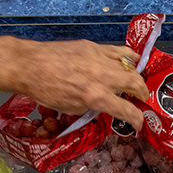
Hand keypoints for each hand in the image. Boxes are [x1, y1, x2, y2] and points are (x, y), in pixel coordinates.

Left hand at [0, 37, 149, 130]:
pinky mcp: (94, 47)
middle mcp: (102, 77)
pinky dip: (128, 58)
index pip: (126, 111)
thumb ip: (91, 106)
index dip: (137, 121)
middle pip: (135, 84)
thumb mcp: (70, 108)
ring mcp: (99, 59)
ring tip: (136, 82)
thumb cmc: (45, 91)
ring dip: (137, 77)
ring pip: (131, 66)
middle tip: (141, 100)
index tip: (138, 125)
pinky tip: (131, 61)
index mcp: (95, 97)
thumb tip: (102, 104)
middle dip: (142, 95)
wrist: (29, 65)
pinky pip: (119, 51)